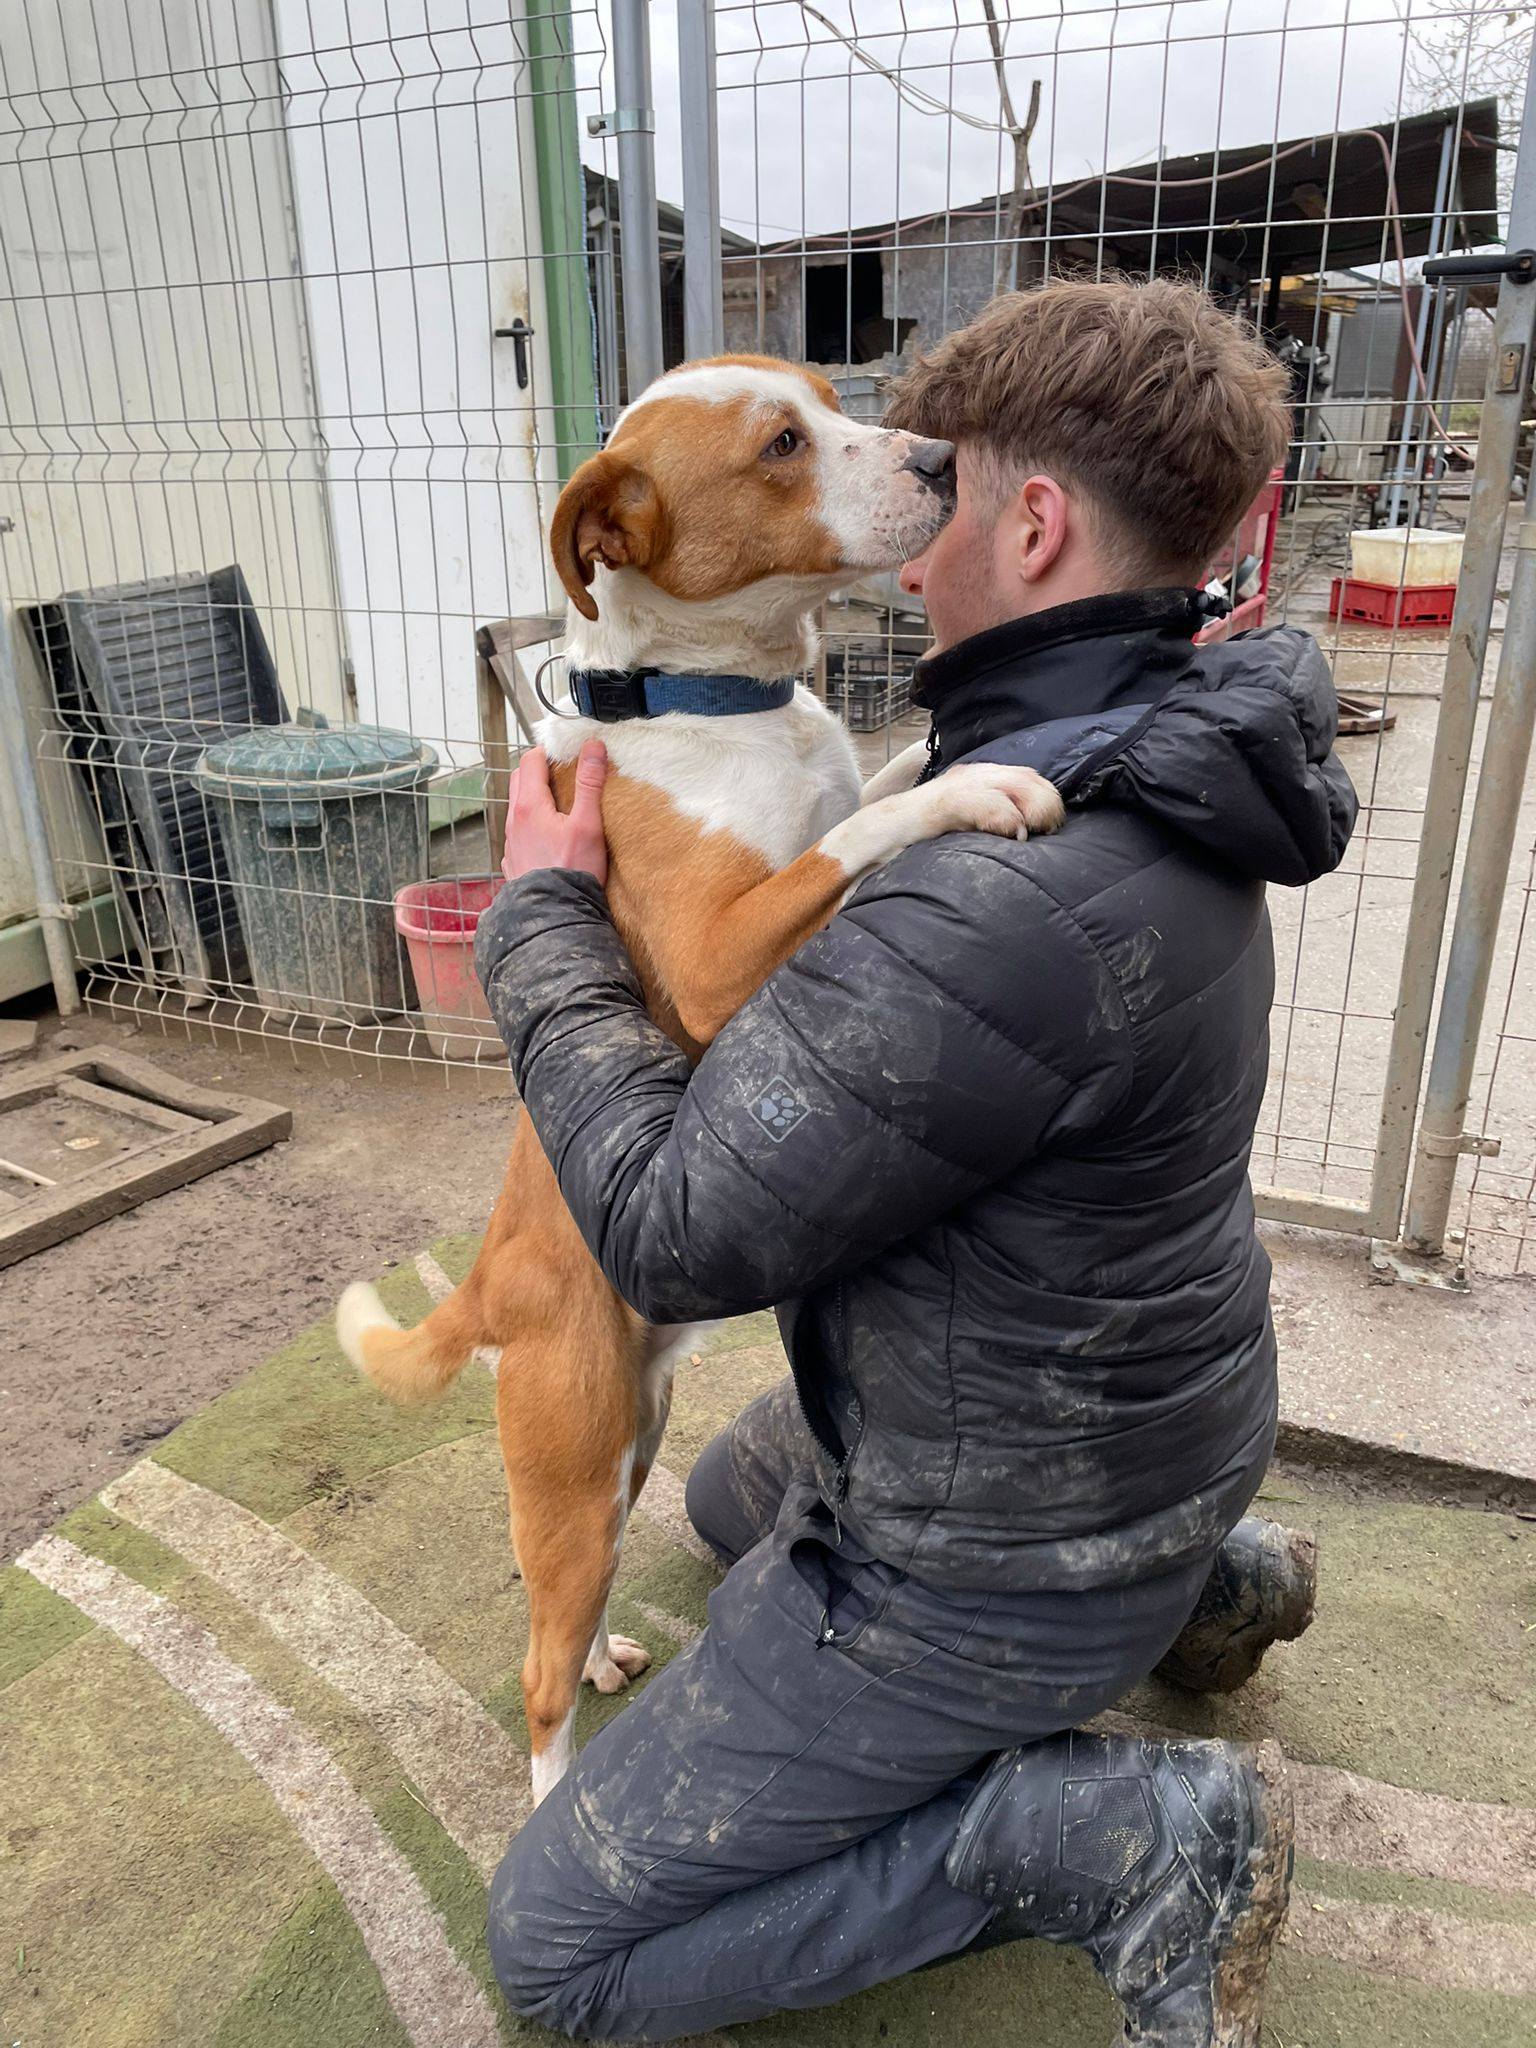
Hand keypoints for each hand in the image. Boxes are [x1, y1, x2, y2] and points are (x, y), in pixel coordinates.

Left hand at [503, 740, 609, 884]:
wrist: (555, 915)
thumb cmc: (572, 871)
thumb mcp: (588, 824)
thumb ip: (589, 784)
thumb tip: (593, 748)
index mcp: (529, 806)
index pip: (530, 760)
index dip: (548, 752)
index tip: (566, 754)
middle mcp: (514, 821)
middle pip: (520, 779)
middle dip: (539, 770)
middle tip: (564, 773)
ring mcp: (511, 842)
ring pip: (518, 807)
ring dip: (535, 797)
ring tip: (560, 804)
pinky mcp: (514, 860)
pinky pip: (518, 831)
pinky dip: (531, 823)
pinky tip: (549, 835)